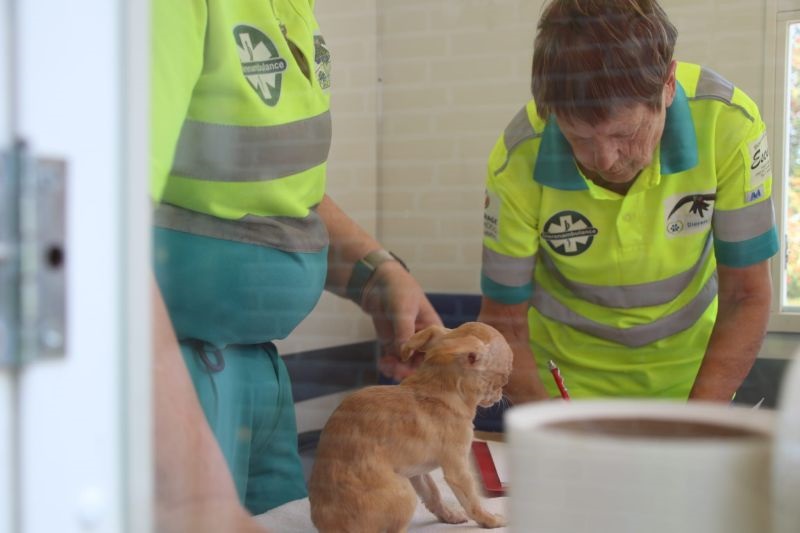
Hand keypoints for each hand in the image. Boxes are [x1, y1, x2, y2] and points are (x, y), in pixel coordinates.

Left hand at [360, 261, 441, 379]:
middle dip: (409, 370)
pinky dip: (388, 365)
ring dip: (397, 369)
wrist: (376, 280)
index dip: (429, 365)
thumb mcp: (403, 309)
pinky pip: (392, 359)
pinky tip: (382, 364)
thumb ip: (404, 332)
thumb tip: (404, 356)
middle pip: (421, 362)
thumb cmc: (398, 289)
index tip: (417, 371)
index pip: (437, 352)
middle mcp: (423, 339)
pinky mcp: (392, 343)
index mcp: (433, 329)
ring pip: (406, 364)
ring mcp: (406, 342)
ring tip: (386, 367)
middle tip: (397, 372)